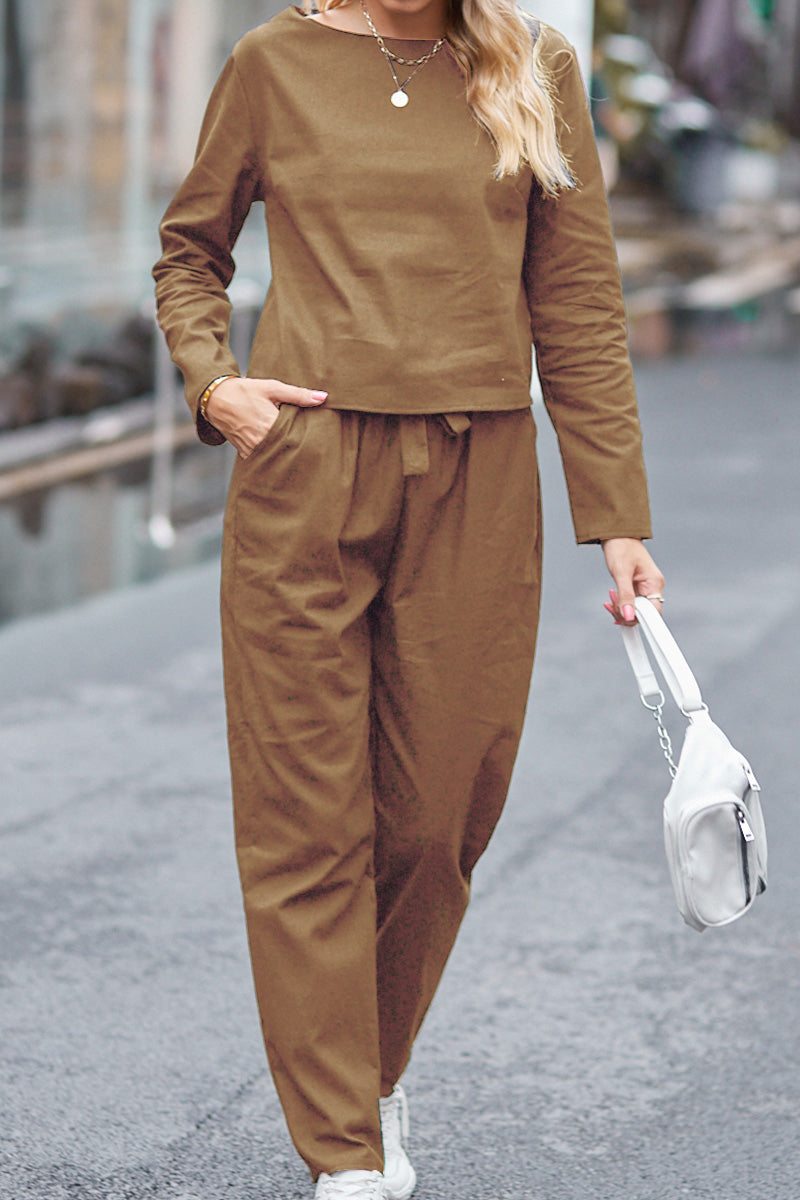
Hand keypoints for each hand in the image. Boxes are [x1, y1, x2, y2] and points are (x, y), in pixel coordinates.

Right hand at [205, 377, 327, 458]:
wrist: (216, 399)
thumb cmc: (245, 391)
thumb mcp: (272, 388)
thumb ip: (298, 395)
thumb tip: (323, 397)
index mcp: (270, 425)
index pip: (297, 438)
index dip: (308, 438)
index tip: (320, 438)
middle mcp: (261, 441)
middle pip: (288, 450)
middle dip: (299, 448)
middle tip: (314, 448)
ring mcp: (252, 449)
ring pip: (276, 457)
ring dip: (286, 454)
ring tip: (300, 453)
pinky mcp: (245, 453)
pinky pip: (263, 460)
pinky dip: (272, 457)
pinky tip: (281, 454)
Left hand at [600, 537, 664, 625]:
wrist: (617, 535)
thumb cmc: (621, 547)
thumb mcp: (621, 572)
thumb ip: (625, 595)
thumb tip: (628, 616)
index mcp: (655, 583)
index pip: (654, 612)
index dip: (639, 619)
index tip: (623, 618)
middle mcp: (653, 588)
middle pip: (644, 614)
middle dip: (625, 613)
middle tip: (611, 604)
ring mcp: (645, 589)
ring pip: (635, 611)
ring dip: (621, 609)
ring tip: (610, 599)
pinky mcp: (637, 589)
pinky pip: (631, 604)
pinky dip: (620, 604)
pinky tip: (612, 598)